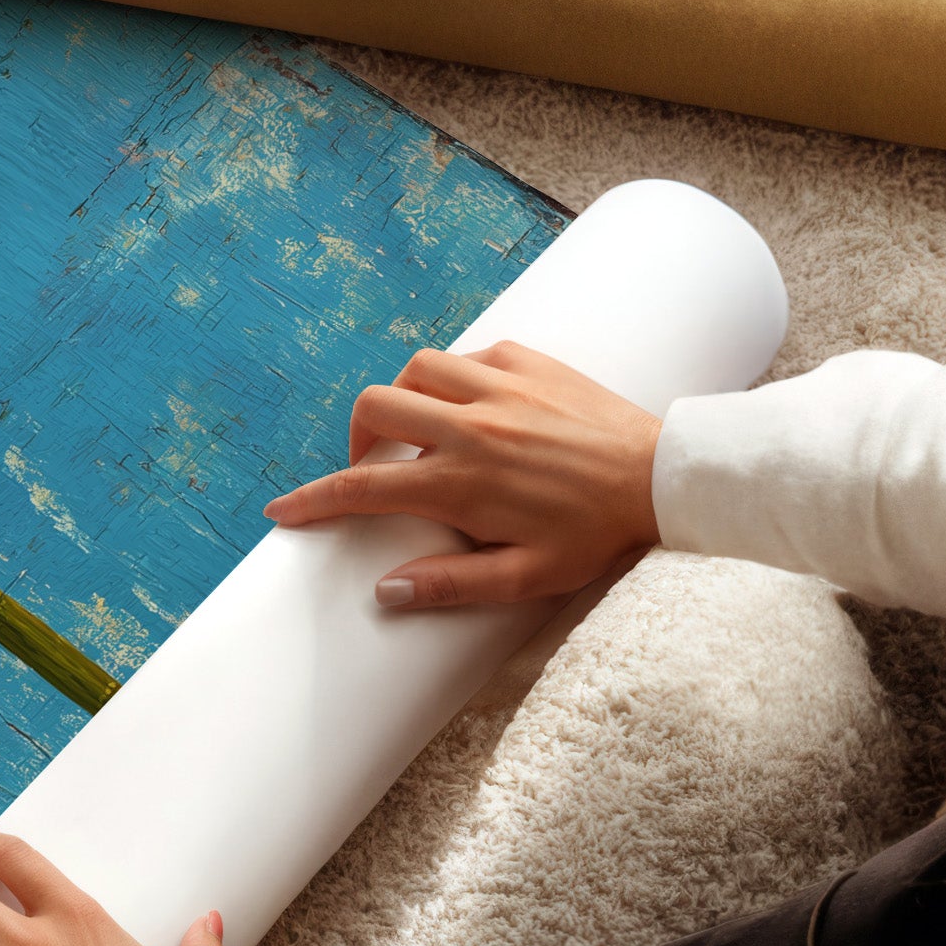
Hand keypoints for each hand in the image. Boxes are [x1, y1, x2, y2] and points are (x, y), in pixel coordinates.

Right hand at [264, 341, 660, 609]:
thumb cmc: (597, 534)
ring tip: (419, 430)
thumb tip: (386, 591)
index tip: (282, 510)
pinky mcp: (528, 361)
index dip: (312, 500)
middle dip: (356, 438)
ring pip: (415, 369)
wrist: (663, 478)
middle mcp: (470, 426)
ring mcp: (499, 387)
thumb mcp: (527, 577)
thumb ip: (452, 584)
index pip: (362, 488)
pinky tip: (472, 404)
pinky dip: (454, 376)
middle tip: (373, 467)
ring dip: (403, 398)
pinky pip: (468, 354)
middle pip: (374, 408)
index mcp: (461, 482)